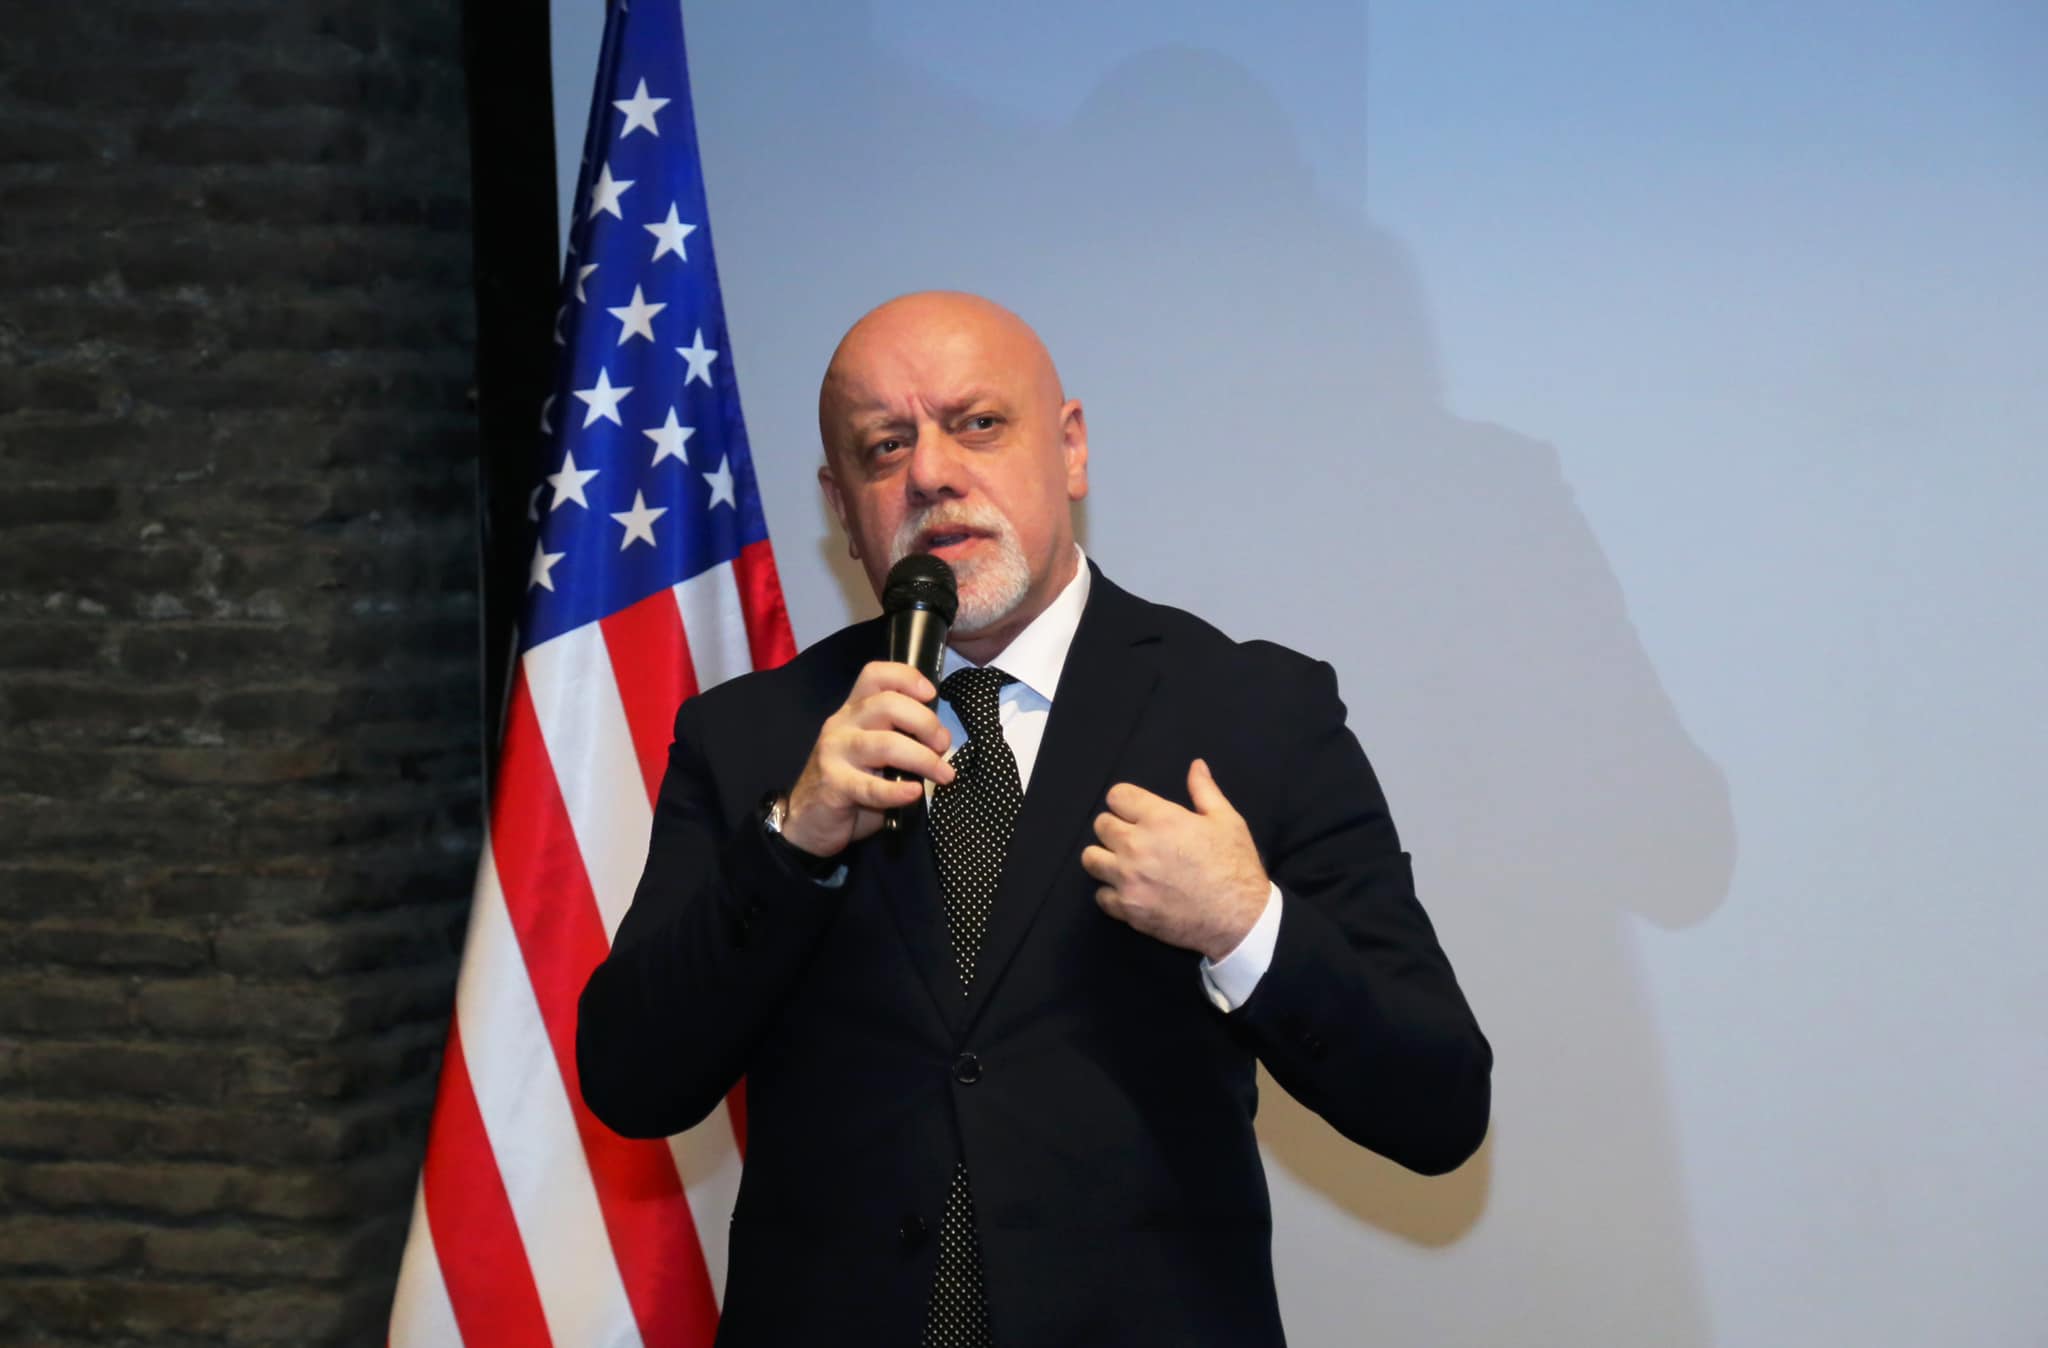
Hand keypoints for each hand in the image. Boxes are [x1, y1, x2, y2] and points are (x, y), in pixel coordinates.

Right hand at [782, 661, 955, 856]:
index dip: (906, 678)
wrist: (809, 820)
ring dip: (922, 758)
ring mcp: (834, 753)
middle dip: (925, 722)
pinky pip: (870, 786)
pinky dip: (897, 791)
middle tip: (943, 745)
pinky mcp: (833, 786)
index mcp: (854, 710)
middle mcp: (842, 724)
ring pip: (885, 744)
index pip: (875, 675)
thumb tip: (940, 738)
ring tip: (944, 775)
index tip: (931, 694)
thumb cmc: (850, 783)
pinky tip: (914, 793)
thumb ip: (901, 739)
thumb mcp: (875, 753)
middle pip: (887, 704)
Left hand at [1081, 759, 1269, 961]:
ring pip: (1090, 859)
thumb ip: (1204, 790)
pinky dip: (1111, 893)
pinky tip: (1130, 891)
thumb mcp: (1226, 820)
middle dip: (1115, 827)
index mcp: (1160, 819)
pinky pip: (1100, 896)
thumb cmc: (1235, 865)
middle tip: (1133, 838)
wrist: (1240, 918)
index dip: (1127, 801)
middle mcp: (1137, 846)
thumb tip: (1195, 765)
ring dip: (1105, 857)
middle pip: (1101, 825)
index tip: (1136, 812)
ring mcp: (1129, 880)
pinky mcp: (1128, 909)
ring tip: (1123, 863)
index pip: (1117, 796)